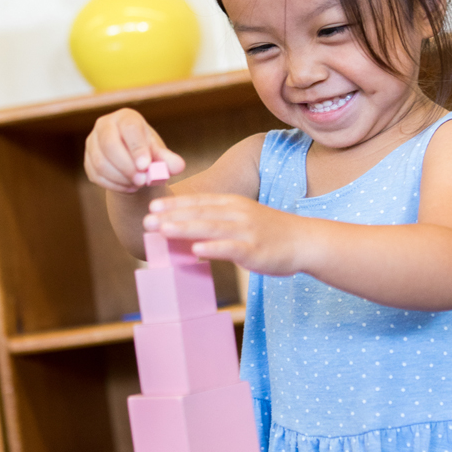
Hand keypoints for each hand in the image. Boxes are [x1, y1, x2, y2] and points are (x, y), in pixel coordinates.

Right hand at [84, 108, 185, 191]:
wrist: (133, 164)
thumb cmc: (149, 153)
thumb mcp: (160, 154)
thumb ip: (169, 159)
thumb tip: (178, 166)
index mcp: (126, 117)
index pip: (129, 128)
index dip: (137, 147)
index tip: (146, 166)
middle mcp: (105, 125)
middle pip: (109, 145)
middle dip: (127, 166)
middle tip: (142, 181)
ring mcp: (92, 143)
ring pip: (100, 163)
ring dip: (121, 178)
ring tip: (139, 184)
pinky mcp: (87, 161)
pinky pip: (96, 175)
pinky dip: (114, 185)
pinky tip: (129, 187)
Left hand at [143, 193, 303, 275]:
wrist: (305, 241)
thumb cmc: (271, 233)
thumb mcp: (244, 219)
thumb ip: (219, 221)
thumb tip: (189, 232)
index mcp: (234, 204)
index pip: (200, 202)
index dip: (175, 204)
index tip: (152, 206)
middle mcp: (238, 214)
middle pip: (200, 213)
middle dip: (172, 216)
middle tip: (147, 220)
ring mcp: (247, 231)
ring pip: (211, 227)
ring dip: (185, 228)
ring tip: (162, 230)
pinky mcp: (255, 250)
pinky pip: (231, 248)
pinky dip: (213, 248)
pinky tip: (195, 250)